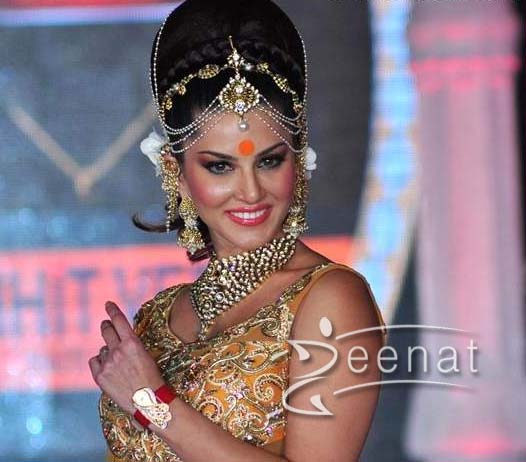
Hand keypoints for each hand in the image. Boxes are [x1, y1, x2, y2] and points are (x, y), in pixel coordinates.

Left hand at [88, 301, 165, 415]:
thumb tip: (119, 339)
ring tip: (118, 364)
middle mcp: (118, 350)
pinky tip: (108, 369)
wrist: (148, 401)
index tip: (108, 304)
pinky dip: (100, 362)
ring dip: (108, 351)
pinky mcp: (100, 376)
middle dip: (106, 326)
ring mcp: (107, 363)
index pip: (119, 320)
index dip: (112, 310)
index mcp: (132, 343)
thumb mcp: (145, 354)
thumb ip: (131, 345)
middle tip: (106, 324)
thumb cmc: (151, 378)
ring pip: (102, 349)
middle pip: (106, 330)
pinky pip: (94, 361)